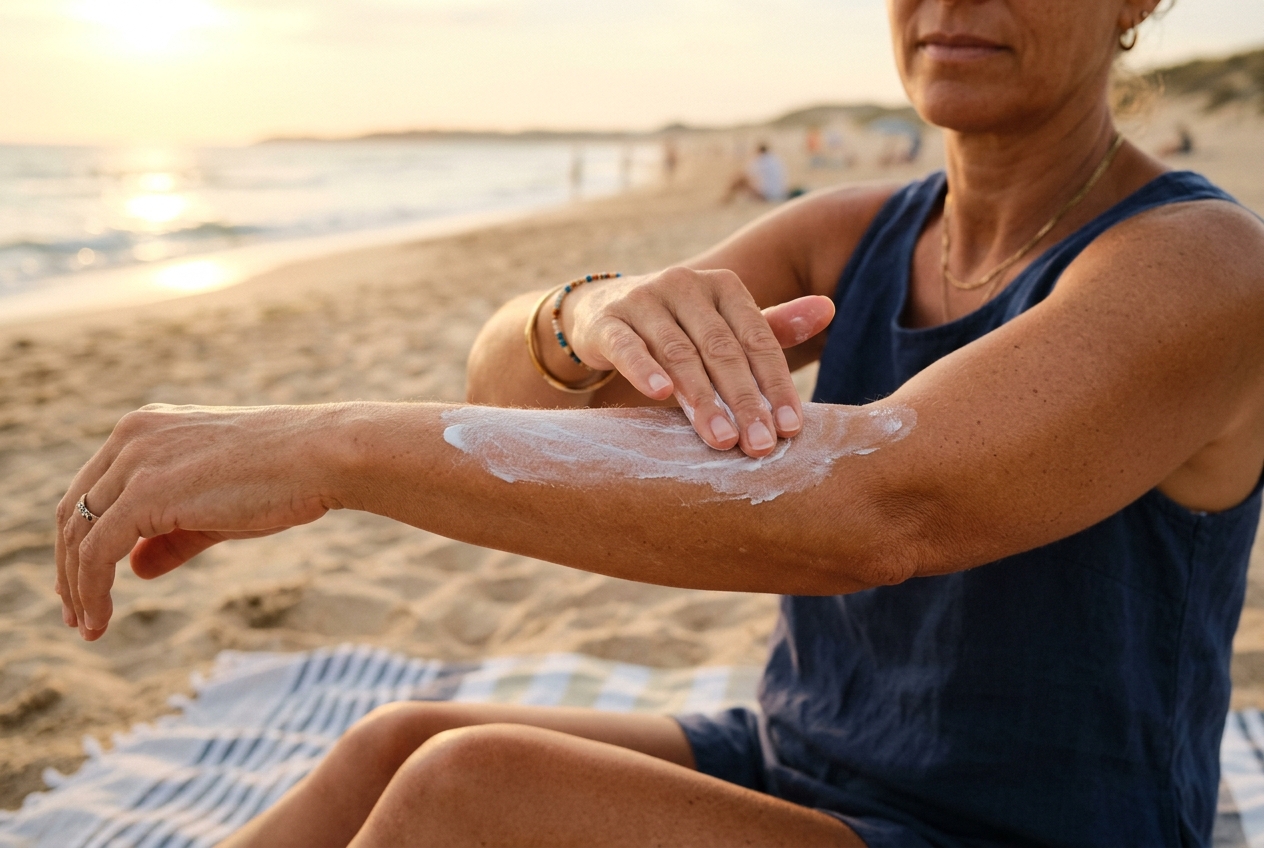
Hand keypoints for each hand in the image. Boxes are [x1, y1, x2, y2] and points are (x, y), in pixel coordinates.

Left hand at [54, 404, 336, 640]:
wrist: (323, 456)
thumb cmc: (285, 477)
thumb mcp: (216, 509)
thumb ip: (171, 534)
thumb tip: (135, 569)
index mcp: (145, 429)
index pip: (91, 489)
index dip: (80, 541)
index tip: (83, 585)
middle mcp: (131, 437)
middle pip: (73, 513)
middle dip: (68, 569)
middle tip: (76, 615)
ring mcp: (135, 462)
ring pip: (79, 536)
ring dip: (77, 588)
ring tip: (88, 627)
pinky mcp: (146, 493)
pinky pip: (98, 553)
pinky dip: (92, 591)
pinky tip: (101, 621)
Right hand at [564, 267, 834, 456]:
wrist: (600, 313)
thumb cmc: (678, 329)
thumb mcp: (723, 327)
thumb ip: (771, 327)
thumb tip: (829, 309)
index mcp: (723, 287)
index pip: (758, 339)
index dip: (776, 384)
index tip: (790, 429)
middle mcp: (685, 285)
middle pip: (722, 349)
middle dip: (744, 401)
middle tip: (759, 446)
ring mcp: (643, 300)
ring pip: (679, 353)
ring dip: (702, 399)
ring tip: (720, 438)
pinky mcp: (607, 322)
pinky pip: (628, 346)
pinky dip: (644, 369)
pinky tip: (660, 394)